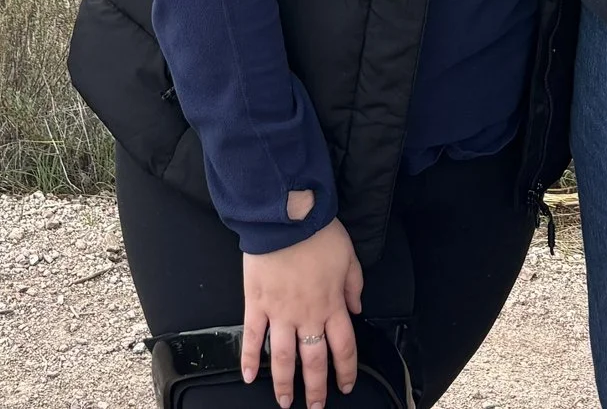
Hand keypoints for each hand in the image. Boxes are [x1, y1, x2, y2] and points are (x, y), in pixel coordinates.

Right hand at [240, 215, 362, 407]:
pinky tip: (248, 377)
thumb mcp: (349, 256)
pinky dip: (249, 358)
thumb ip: (354, 285)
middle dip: (315, 388)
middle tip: (314, 406)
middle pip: (313, 361)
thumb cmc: (319, 232)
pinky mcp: (256, 303)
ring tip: (284, 401)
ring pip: (282, 357)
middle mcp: (307, 315)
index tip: (345, 385)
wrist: (286, 216)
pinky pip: (252, 336)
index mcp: (332, 305)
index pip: (343, 348)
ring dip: (284, 383)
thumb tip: (357, 308)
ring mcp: (280, 312)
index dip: (345, 371)